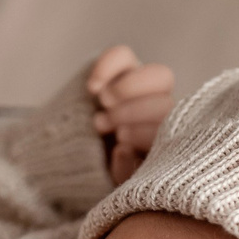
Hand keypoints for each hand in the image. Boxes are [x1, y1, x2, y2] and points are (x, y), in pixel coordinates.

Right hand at [87, 46, 175, 184]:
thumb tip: (123, 150)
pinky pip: (125, 56)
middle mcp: (162, 113)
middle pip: (167, 102)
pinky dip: (109, 66)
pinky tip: (92, 87)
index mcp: (166, 143)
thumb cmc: (98, 172)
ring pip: (159, 76)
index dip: (146, 132)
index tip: (120, 139)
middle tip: (103, 124)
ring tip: (101, 102)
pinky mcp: (123, 69)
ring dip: (129, 88)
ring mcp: (145, 89)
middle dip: (134, 112)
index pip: (169, 131)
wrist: (70, 154)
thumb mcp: (112, 182)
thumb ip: (123, 173)